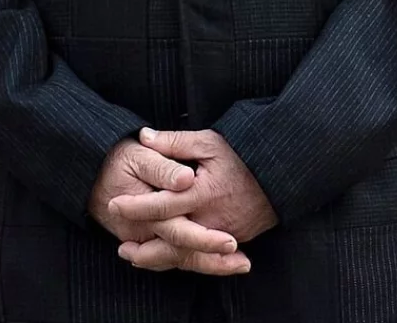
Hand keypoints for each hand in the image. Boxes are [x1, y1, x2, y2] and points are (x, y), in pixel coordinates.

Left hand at [110, 126, 277, 270]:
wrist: (281, 174)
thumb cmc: (244, 154)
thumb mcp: (209, 141)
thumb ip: (175, 141)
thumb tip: (144, 136)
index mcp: (200, 193)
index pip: (160, 204)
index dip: (135, 206)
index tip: (115, 204)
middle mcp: (209, 220)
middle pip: (169, 242)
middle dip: (143, 248)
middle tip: (121, 248)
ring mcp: (221, 234)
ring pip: (184, 255)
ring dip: (159, 259)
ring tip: (137, 257)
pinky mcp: (232, 240)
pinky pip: (201, 255)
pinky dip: (181, 259)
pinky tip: (168, 256)